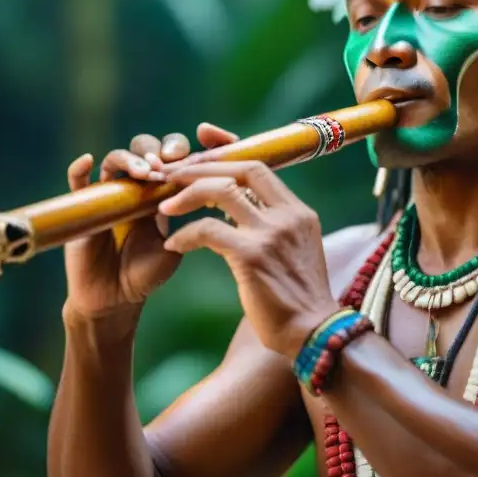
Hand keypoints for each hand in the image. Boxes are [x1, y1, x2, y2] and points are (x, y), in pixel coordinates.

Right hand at [62, 123, 239, 322]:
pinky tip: (88, 161)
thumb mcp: (173, 248)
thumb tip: (197, 201)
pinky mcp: (82, 207)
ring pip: (115, 160)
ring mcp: (108, 195)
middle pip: (143, 150)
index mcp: (160, 193)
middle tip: (165, 163)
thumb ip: (185, 226)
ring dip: (130, 159)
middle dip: (156, 150)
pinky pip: (77, 183)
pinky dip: (79, 169)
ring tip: (143, 172)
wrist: (115, 298)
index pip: (170, 159)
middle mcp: (134, 188)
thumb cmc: (146, 273)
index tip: (190, 162)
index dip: (178, 154)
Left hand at [157, 161, 338, 358]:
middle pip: (240, 169)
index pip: (260, 166)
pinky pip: (208, 231)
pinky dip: (185, 234)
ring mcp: (271, 234)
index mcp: (299, 212)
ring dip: (187, 194)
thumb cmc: (298, 299)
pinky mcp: (252, 257)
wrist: (314, 333)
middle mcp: (288, 216)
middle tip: (171, 175)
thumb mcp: (294, 251)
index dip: (227, 152)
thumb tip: (244, 209)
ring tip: (164, 206)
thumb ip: (274, 226)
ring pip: (221, 192)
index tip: (201, 143)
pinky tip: (173, 245)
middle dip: (201, 166)